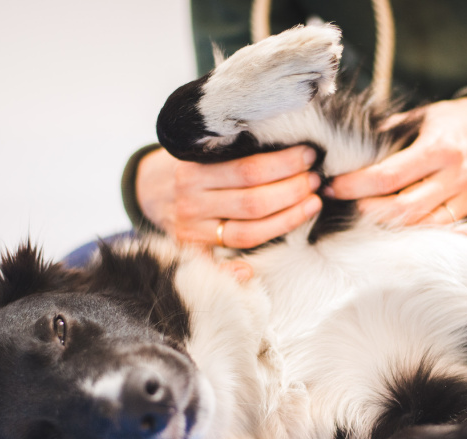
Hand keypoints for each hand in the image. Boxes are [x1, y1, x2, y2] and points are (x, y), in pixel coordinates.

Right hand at [136, 145, 322, 248]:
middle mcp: (191, 202)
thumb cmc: (193, 164)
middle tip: (316, 179)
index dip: (284, 165)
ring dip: (288, 219)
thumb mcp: (203, 147)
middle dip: (292, 190)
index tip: (308, 155)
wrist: (150, 189)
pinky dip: (238, 268)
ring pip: (248, 232)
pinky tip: (259, 264)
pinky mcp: (194, 251)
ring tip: (313, 202)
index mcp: (193, 170)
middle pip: (253, 202)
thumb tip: (287, 141)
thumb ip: (234, 146)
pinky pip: (222, 262)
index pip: (248, 171)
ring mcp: (192, 230)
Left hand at [329, 96, 466, 234]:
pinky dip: (457, 240)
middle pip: (406, 208)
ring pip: (431, 226)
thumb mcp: (417, 117)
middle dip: (370, 212)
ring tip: (374, 222)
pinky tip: (427, 240)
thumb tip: (342, 149)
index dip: (355, 185)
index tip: (333, 186)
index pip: (388, 176)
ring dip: (399, 229)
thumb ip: (385, 134)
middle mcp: (457, 175)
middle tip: (350, 207)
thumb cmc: (446, 121)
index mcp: (438, 148)